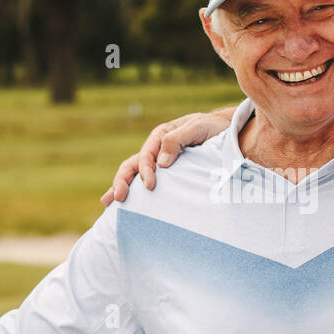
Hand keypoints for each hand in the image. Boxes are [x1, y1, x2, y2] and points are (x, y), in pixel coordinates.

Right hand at [100, 111, 231, 204]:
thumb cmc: (212, 128)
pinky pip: (144, 181)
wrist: (224, 132)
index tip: (150, 186)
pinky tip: (122, 204)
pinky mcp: (166, 174)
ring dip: (120, 187)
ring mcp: (158, 162)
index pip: (146, 155)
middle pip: (132, 165)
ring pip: (134, 174)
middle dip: (123, 181)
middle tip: (119, 198)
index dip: (145, 170)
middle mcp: (156, 149)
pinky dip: (133, 191)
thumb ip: (178, 139)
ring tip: (108, 203)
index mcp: (161, 136)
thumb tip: (162, 162)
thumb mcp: (197, 128)